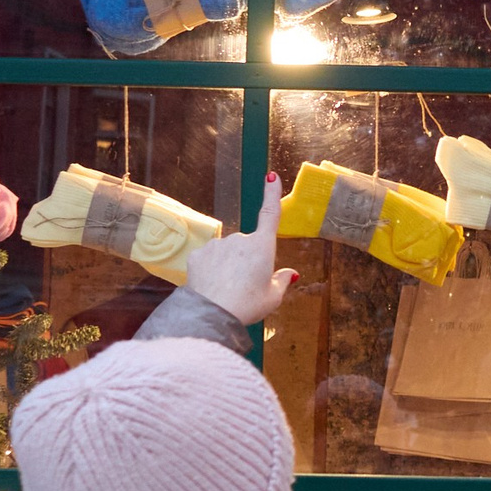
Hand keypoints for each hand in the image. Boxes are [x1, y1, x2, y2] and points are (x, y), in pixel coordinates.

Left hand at [184, 172, 297, 324]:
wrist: (212, 314)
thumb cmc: (247, 306)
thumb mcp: (273, 298)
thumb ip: (282, 281)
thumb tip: (291, 274)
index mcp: (262, 246)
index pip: (270, 214)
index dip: (271, 194)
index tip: (271, 177)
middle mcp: (240, 239)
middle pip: (247, 246)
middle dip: (247, 261)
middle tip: (245, 287)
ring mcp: (217, 245)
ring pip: (227, 253)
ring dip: (229, 265)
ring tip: (228, 290)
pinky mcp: (199, 254)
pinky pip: (209, 259)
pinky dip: (212, 269)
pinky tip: (212, 286)